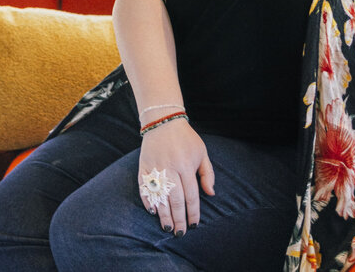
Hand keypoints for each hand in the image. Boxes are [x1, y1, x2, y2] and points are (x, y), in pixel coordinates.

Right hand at [138, 119, 214, 233]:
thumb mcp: (201, 152)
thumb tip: (211, 194)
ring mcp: (155, 168)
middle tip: (180, 233)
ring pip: (160, 197)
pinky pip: (144, 188)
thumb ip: (207, 173)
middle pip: (175, 199)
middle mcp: (170, 168)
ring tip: (168, 228)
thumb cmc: (186, 139)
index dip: (193, 212)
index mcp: (186, 165)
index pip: (191, 195)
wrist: (163, 120)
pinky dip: (148, 201)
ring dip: (164, 215)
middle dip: (178, 219)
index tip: (194, 225)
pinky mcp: (143, 167)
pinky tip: (153, 212)